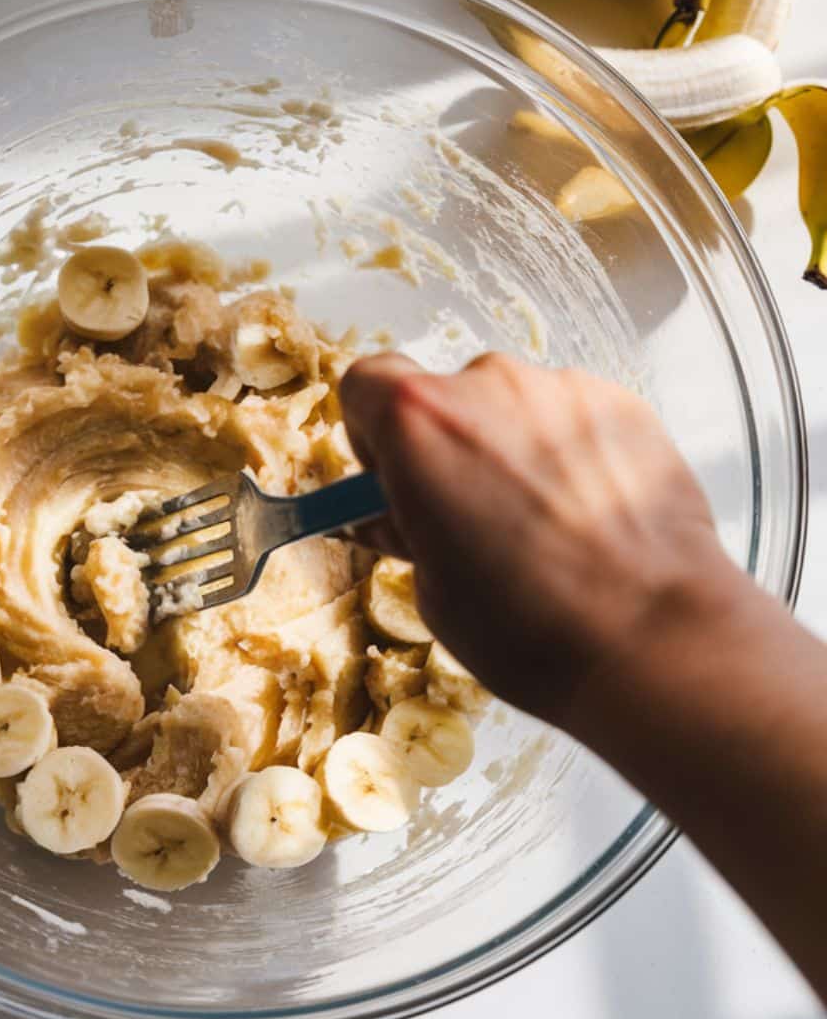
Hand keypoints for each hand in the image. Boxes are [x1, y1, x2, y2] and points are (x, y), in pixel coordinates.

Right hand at [340, 352, 739, 726]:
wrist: (652, 637)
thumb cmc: (524, 624)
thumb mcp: (430, 586)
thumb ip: (405, 527)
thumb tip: (397, 513)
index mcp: (419, 421)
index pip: (366, 382)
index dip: (372, 430)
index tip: (391, 474)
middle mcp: (488, 382)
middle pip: (444, 396)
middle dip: (448, 446)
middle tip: (470, 514)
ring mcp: (562, 388)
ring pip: (510, 407)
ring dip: (510, 448)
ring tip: (542, 523)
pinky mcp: (622, 404)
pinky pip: (570, 418)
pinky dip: (567, 453)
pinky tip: (588, 516)